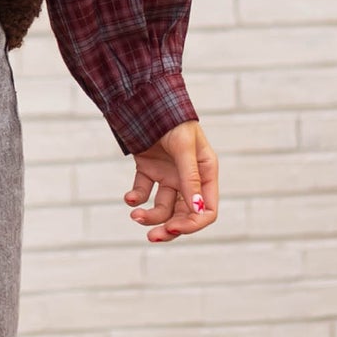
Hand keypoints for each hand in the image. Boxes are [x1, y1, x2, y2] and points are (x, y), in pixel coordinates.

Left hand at [125, 121, 217, 243]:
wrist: (146, 99)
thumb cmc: (172, 120)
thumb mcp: (184, 148)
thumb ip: (190, 179)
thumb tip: (197, 210)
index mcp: (206, 173)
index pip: (206, 210)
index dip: (192, 224)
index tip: (172, 228)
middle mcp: (189, 178)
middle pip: (184, 215)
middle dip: (169, 227)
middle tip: (152, 236)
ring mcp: (169, 175)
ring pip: (163, 208)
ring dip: (150, 216)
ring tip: (135, 214)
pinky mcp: (150, 170)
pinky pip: (144, 191)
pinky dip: (136, 198)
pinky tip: (129, 198)